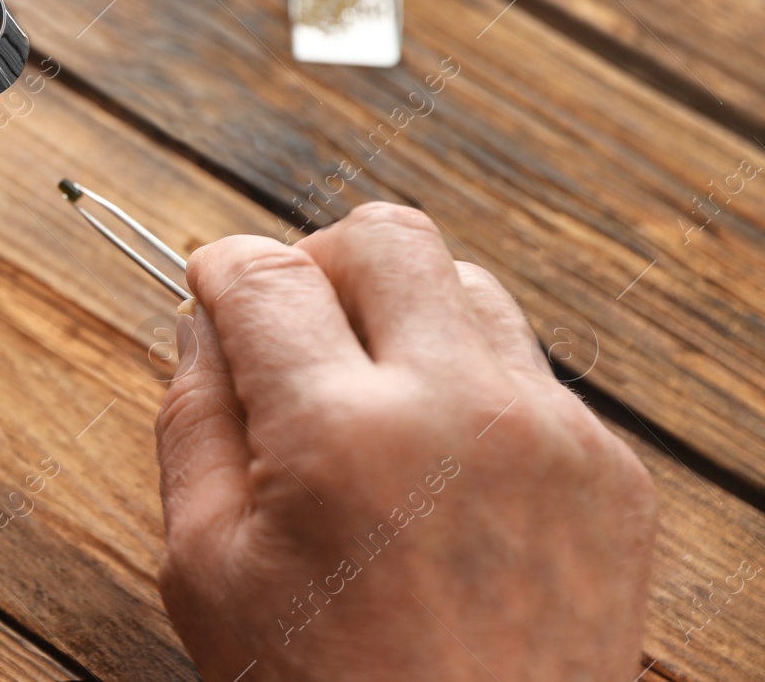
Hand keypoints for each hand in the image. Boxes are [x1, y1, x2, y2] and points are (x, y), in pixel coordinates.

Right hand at [155, 202, 655, 680]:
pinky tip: (435, 465)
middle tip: (289, 326)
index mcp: (342, 435)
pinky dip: (467, 384)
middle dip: (318, 261)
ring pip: (467, 285)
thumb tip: (202, 321)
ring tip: (366, 396)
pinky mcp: (610, 472)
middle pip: (385, 236)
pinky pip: (527, 369)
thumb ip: (193, 420)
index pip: (266, 273)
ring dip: (401, 313)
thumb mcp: (207, 567)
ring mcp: (553, 436)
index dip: (219, 267)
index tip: (210, 285)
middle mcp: (462, 410)